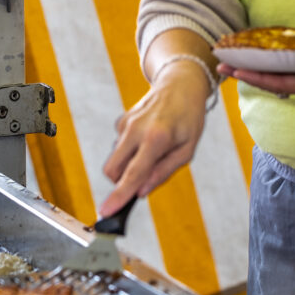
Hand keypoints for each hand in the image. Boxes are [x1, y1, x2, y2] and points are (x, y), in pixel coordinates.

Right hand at [99, 59, 210, 216]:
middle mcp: (136, 130)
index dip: (119, 196)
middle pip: (113, 169)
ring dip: (128, 164)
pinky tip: (148, 137)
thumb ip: (164, 172)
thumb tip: (141, 192)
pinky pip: (120, 145)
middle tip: (142, 179)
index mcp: (156, 138)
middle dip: (120, 182)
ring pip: (115, 158)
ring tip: (155, 150)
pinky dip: (131, 149)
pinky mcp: (121, 120)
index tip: (106, 211)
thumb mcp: (187, 149)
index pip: (133, 174)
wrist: (180, 83)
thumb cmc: (188, 118)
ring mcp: (126, 123)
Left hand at [215, 40, 294, 115]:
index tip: (237, 71)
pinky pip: (285, 71)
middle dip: (246, 73)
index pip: (282, 82)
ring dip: (252, 69)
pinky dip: (268, 65)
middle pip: (271, 80)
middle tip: (220, 65)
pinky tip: (257, 57)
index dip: (259, 77)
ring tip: (229, 62)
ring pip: (275, 76)